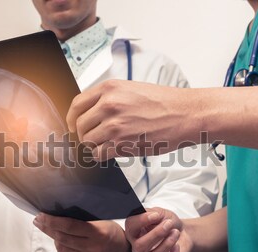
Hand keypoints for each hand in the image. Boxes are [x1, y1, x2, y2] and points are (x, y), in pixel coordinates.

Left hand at [33, 213, 130, 251]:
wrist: (121, 249)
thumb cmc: (111, 231)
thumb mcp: (100, 220)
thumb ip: (81, 221)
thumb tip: (58, 216)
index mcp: (97, 234)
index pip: (69, 226)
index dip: (52, 221)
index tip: (41, 216)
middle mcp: (92, 249)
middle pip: (62, 238)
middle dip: (47, 228)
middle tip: (39, 221)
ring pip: (61, 249)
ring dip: (53, 238)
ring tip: (50, 230)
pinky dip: (60, 248)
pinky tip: (59, 241)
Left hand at [67, 80, 197, 160]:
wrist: (185, 113)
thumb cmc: (163, 102)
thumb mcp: (131, 89)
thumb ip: (109, 98)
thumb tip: (91, 113)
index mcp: (109, 88)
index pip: (76, 105)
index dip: (72, 118)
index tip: (74, 126)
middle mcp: (108, 104)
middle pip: (80, 125)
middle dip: (84, 135)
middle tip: (94, 138)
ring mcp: (114, 124)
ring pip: (88, 141)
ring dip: (94, 146)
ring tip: (107, 144)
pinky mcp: (122, 143)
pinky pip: (98, 154)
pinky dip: (102, 155)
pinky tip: (112, 151)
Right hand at [125, 207, 192, 251]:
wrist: (183, 232)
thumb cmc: (168, 223)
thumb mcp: (160, 213)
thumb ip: (152, 213)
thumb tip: (151, 215)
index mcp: (134, 232)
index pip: (130, 227)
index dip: (141, 221)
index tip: (156, 215)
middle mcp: (139, 246)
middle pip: (139, 246)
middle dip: (156, 234)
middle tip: (168, 224)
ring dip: (166, 244)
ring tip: (175, 233)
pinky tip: (176, 247)